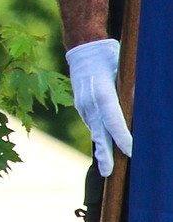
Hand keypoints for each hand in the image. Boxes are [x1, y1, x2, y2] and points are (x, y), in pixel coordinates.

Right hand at [67, 37, 131, 176]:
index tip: (131, 151)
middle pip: (99, 132)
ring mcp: (83, 105)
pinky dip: (99, 136)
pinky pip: (93, 124)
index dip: (122, 136)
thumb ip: (131, 90)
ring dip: (102, 148)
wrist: (84, 48)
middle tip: (109, 173)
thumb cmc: (109, 57)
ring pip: (95, 130)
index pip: (113, 119)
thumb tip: (140, 110)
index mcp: (101, 92)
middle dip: (105, 153)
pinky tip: (104, 148)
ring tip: (108, 168)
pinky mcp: (81, 107)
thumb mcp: (124, 69)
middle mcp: (89, 102)